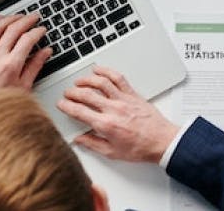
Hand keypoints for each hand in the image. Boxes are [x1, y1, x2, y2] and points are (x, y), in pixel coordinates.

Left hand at [0, 14, 50, 102]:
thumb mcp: (23, 86)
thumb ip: (35, 66)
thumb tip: (45, 53)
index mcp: (11, 65)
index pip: (27, 39)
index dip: (37, 31)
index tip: (42, 30)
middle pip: (13, 29)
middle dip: (27, 20)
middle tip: (34, 17)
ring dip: (10, 18)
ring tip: (19, 16)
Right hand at [57, 66, 178, 163]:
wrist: (162, 141)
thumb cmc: (141, 148)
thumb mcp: (112, 152)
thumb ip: (92, 144)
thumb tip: (79, 139)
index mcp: (106, 125)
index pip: (79, 111)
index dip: (66, 106)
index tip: (61, 104)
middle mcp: (113, 110)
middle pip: (87, 95)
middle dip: (72, 92)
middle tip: (67, 93)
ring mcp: (124, 100)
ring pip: (101, 83)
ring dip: (86, 80)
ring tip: (79, 82)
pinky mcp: (133, 94)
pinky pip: (118, 79)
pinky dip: (107, 72)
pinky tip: (99, 70)